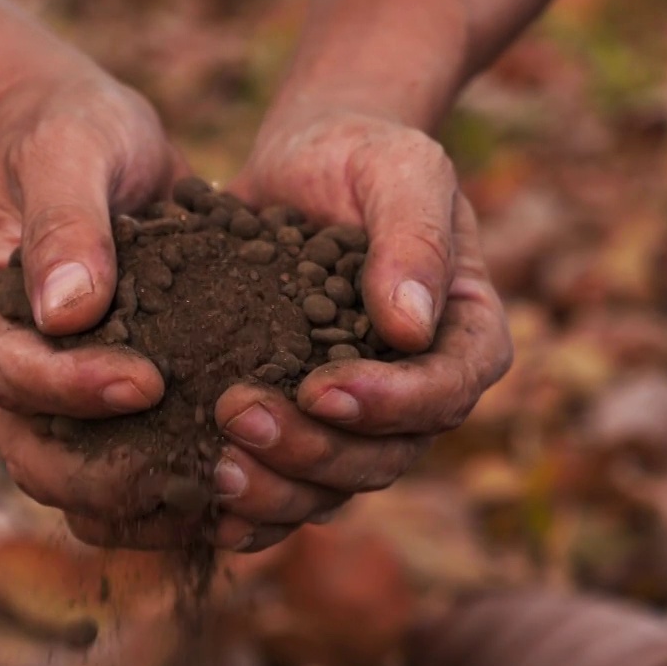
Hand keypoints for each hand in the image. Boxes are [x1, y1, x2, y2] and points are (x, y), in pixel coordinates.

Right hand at [0, 70, 185, 546]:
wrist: (95, 139)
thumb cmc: (70, 132)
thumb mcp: (68, 151)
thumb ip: (66, 221)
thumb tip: (69, 313)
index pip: (6, 372)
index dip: (70, 389)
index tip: (146, 381)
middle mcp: (3, 369)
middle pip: (35, 459)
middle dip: (110, 479)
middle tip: (193, 471)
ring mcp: (54, 396)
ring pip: (80, 487)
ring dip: (146, 507)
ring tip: (226, 501)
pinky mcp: (107, 405)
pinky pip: (131, 470)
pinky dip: (176, 491)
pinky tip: (243, 489)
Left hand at [211, 109, 512, 550]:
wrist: (302, 165)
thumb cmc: (363, 156)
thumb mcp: (400, 170)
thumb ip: (413, 238)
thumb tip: (410, 327)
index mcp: (465, 339)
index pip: (445, 392)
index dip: (390, 404)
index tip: (321, 389)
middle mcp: (419, 394)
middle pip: (384, 457)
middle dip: (314, 449)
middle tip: (238, 416)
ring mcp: (360, 420)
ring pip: (332, 487)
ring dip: (274, 488)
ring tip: (212, 465)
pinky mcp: (304, 428)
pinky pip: (288, 490)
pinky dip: (249, 509)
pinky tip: (201, 505)